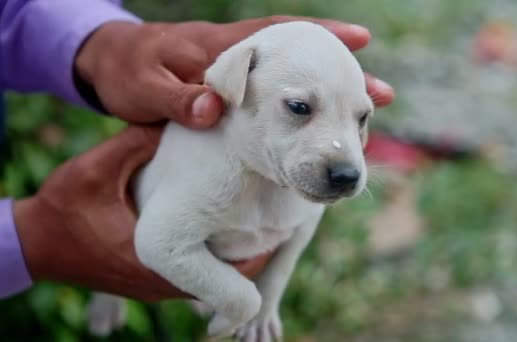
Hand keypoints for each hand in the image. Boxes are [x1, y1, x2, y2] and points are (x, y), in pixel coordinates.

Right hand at [13, 125, 271, 301]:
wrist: (34, 244)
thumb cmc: (65, 207)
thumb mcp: (102, 167)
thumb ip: (140, 143)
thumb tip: (182, 117)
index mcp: (156, 256)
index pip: (224, 270)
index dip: (258, 250)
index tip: (280, 228)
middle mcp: (160, 283)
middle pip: (225, 278)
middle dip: (253, 252)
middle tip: (281, 222)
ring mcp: (154, 288)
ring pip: (211, 280)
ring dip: (235, 257)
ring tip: (260, 225)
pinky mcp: (148, 284)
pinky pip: (194, 279)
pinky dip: (213, 259)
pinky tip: (223, 231)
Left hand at [75, 16, 393, 128]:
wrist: (110, 67)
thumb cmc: (126, 73)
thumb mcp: (145, 88)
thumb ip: (179, 98)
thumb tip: (216, 108)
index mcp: (221, 49)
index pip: (279, 36)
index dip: (320, 35)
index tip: (360, 39)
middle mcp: (239, 61)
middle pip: (302, 64)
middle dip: (342, 76)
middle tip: (381, 93)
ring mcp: (240, 79)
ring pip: (297, 85)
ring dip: (332, 100)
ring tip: (367, 117)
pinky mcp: (235, 96)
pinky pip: (280, 102)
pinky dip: (307, 113)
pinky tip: (325, 131)